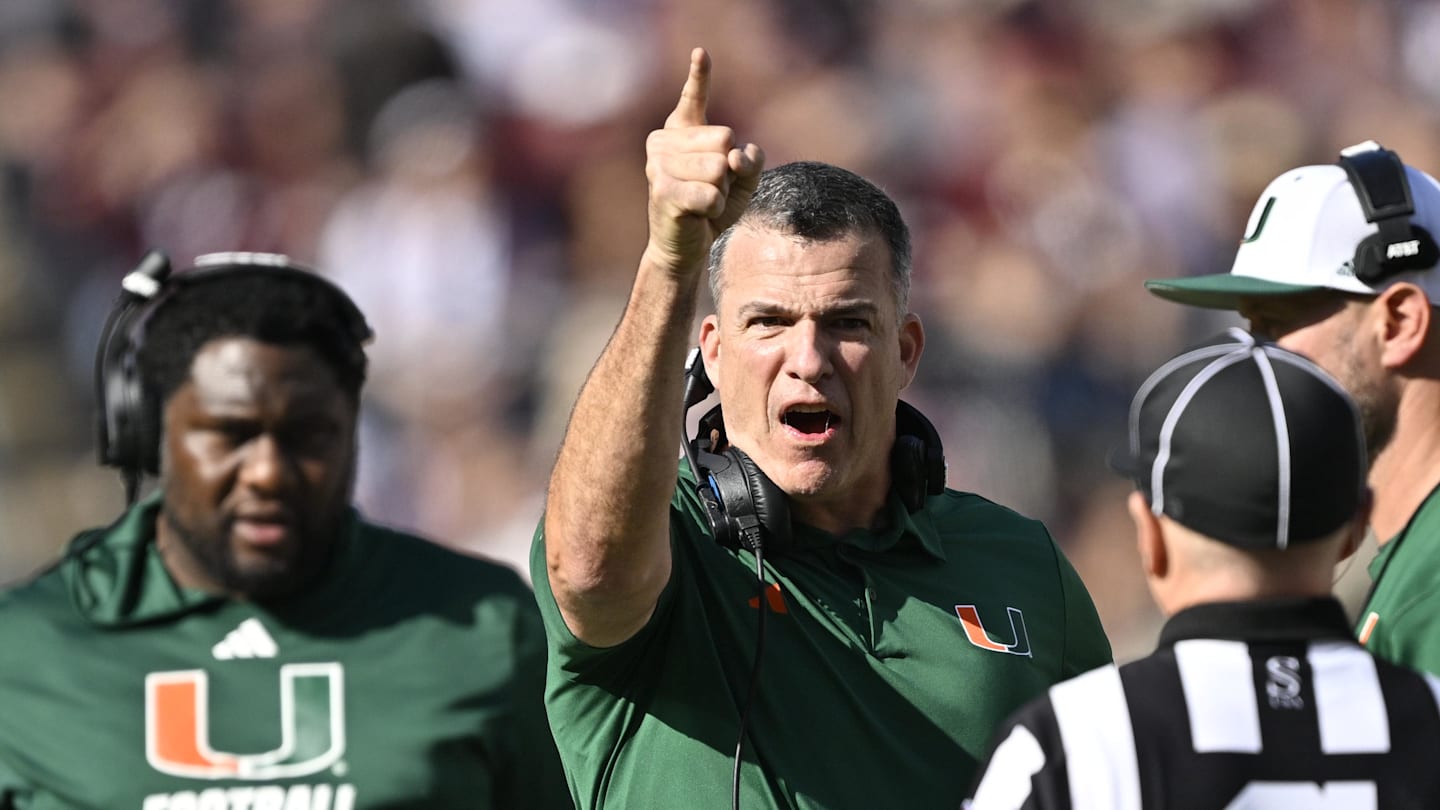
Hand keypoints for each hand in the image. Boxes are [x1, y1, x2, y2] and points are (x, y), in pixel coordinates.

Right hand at [643, 47, 764, 276]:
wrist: (686, 246)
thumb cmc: (711, 207)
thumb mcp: (742, 180)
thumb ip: (750, 159)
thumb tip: (735, 154)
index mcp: (680, 131)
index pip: (693, 98)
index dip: (698, 76)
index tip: (701, 52)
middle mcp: (663, 141)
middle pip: (725, 138)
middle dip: (729, 171)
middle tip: (710, 189)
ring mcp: (658, 165)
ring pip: (719, 168)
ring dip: (722, 192)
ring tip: (703, 202)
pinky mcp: (662, 191)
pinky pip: (712, 193)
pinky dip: (716, 209)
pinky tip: (699, 215)